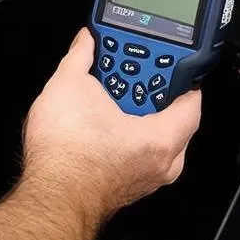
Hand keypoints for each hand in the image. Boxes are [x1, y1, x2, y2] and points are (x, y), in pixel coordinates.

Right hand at [23, 29, 200, 220]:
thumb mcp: (69, 85)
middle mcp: (161, 164)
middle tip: (125, 72)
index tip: (163, 58)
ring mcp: (143, 179)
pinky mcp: (123, 186)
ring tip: (105, 95)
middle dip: (147, 91)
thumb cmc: (67, 157)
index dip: (177, 72)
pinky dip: (120, 135)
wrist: (49, 196)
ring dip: (131, 114)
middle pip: (169, 116)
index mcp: (163, 139)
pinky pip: (133, 153)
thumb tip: (85, 42)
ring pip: (149, 137)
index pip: (191, 99)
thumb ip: (81, 56)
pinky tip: (94, 121)